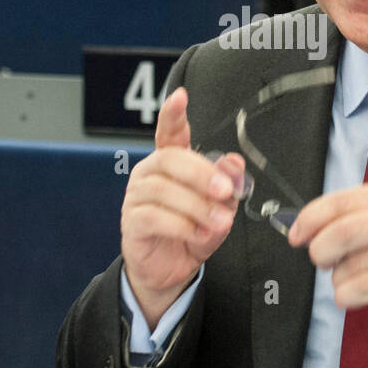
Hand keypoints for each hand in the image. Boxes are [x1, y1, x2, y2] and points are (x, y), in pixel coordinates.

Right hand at [121, 87, 245, 328]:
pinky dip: (182, 226)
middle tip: (226, 192)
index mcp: (172, 162)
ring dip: (196, 206)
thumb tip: (234, 163)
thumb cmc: (193, 232)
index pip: (169, 131)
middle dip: (202, 174)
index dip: (173, 114)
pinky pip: (154, 216)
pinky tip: (199, 235)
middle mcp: (150, 173)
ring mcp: (137, 196)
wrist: (171, 270)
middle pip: (171, 159)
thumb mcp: (220, 208)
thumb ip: (228, 184)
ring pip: (164, 190)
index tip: (180, 97)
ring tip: (218, 222)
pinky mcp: (132, 222)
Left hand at [287, 181, 367, 318]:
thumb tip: (315, 229)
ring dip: (341, 279)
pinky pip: (358, 290)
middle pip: (336, 234)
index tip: (295, 235)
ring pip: (345, 267)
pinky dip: (348, 296)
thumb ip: (366, 215)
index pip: (339, 202)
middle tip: (325, 261)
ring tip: (362, 277)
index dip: (309, 219)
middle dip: (320, 252)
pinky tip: (360, 294)